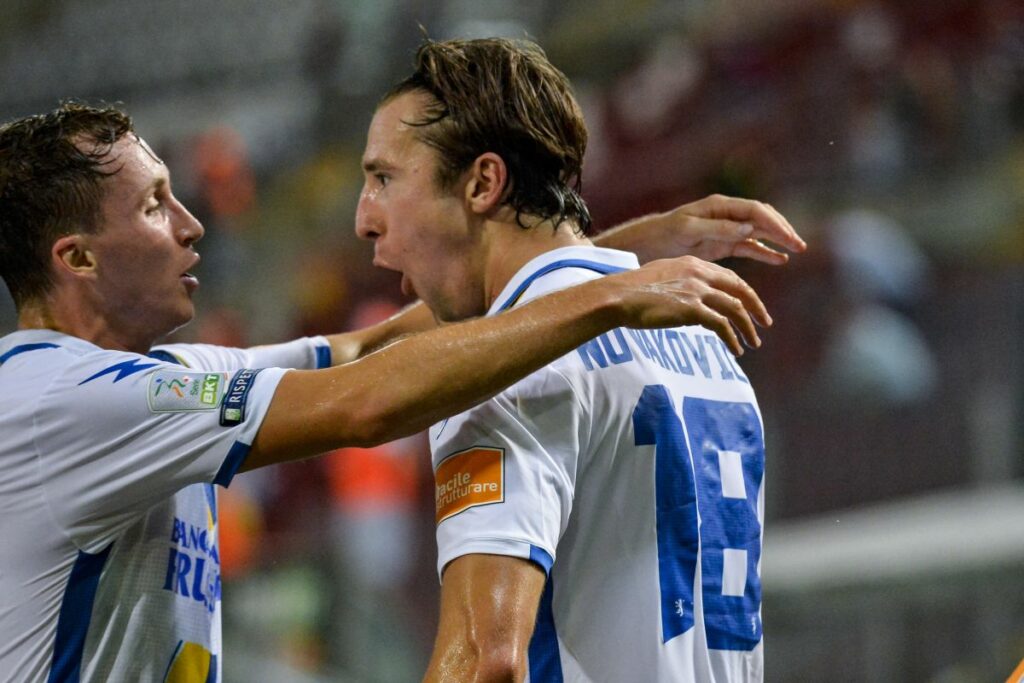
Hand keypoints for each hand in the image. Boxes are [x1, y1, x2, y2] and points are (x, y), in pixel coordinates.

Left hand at [597, 194, 806, 264]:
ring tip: (796, 251)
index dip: (775, 223)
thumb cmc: (661, 236)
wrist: (642, 247)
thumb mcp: (687, 231)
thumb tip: (748, 227)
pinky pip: (747, 247)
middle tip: (800, 246)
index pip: (755, 210)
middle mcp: (724, 214)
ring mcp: (724, 230)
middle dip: (782, 231)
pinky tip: (779, 260)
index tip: (789, 239)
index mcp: (718, 206)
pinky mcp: (720, 245)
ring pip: (758, 232)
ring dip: (777, 241)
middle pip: (762, 218)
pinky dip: (763, 252)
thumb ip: (717, 229)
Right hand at [605, 255, 769, 355]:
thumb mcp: (661, 276)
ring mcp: (697, 291)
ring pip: (735, 308)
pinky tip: (736, 349)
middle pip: (739, 289)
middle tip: (765, 323)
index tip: (751, 306)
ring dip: (747, 328)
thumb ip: (681, 283)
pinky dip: (732, 338)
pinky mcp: (692, 309)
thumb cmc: (631, 289)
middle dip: (756, 308)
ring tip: (753, 343)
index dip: (744, 292)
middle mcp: (699, 274)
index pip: (728, 277)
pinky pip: (722, 325)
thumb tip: (690, 302)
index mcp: (693, 264)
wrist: (619, 296)